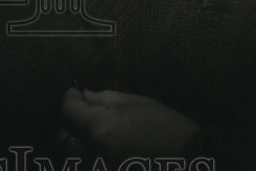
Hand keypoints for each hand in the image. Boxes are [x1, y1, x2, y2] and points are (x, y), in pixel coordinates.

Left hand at [60, 88, 200, 157]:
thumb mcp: (139, 104)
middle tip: (83, 113)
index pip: (67, 112)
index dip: (70, 99)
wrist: (192, 161)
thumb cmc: (169, 130)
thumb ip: (106, 99)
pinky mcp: (107, 170)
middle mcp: (93, 154)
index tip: (76, 93)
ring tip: (93, 130)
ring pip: (73, 155)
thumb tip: (85, 95)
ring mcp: (99, 167)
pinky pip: (88, 164)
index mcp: (100, 129)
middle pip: (63, 139)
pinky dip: (89, 155)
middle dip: (69, 123)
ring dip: (77, 141)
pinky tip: (103, 146)